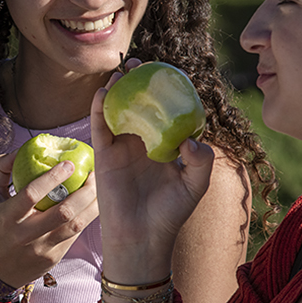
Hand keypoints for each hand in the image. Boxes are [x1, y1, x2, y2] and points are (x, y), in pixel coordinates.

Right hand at [0, 150, 98, 288]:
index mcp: (8, 216)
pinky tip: (93, 203)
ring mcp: (42, 248)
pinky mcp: (55, 257)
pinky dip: (87, 217)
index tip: (69, 163)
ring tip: (99, 186)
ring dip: (92, 204)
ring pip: (75, 225)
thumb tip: (19, 150)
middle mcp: (25, 234)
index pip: (31, 194)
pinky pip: (76, 234)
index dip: (52, 178)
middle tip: (93, 173)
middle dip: (84, 190)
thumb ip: (1, 170)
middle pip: (62, 212)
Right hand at [90, 64, 213, 284]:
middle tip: (141, 64)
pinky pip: (100, 125)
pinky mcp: (104, 154)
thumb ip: (201, 161)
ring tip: (123, 71)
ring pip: (118, 109)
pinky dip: (100, 106)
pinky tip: (104, 92)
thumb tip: (190, 139)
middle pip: (139, 104)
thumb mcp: (195, 186)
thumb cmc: (170, 214)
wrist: (142, 238)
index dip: (166, 91)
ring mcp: (122, 146)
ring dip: (118, 88)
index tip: (169, 73)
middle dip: (139, 82)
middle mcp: (143, 141)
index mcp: (165, 145)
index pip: (166, 111)